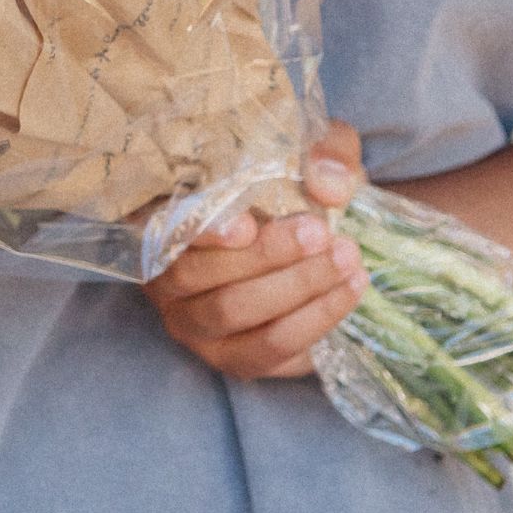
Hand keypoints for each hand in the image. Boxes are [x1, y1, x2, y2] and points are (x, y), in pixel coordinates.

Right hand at [141, 121, 367, 379]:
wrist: (316, 239)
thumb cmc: (294, 189)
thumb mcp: (311, 155)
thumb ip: (324, 156)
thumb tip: (332, 186)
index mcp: (162, 223)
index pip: (162, 229)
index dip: (201, 231)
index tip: (247, 225)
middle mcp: (164, 280)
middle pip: (198, 276)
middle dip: (266, 256)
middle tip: (322, 234)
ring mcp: (195, 326)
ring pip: (232, 314)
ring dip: (296, 289)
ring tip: (346, 261)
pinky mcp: (233, 358)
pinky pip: (269, 350)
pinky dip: (314, 321)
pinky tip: (350, 290)